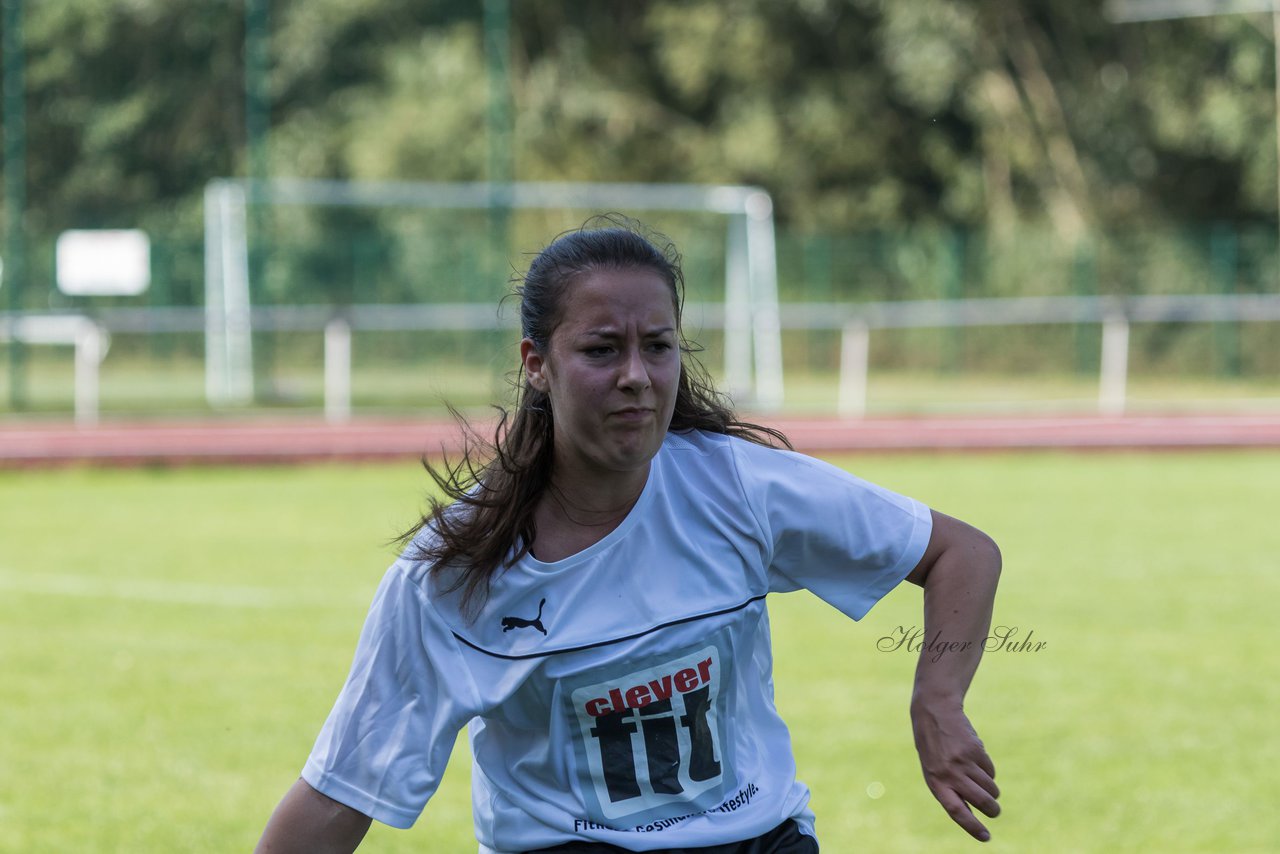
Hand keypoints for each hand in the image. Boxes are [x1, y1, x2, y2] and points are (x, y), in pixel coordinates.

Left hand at [910, 701, 999, 841]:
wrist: (934, 713)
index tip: (986, 837)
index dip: (972, 827)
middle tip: (995, 811)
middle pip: (981, 801)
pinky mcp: (974, 750)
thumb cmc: (934, 748)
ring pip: (989, 787)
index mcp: (935, 783)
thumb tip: (972, 813)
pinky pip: (990, 770)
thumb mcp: (934, 771)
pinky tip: (977, 760)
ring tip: (985, 784)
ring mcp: (962, 761)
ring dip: (992, 790)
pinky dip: (988, 770)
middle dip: (992, 810)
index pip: (956, 811)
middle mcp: (949, 774)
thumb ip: (949, 790)